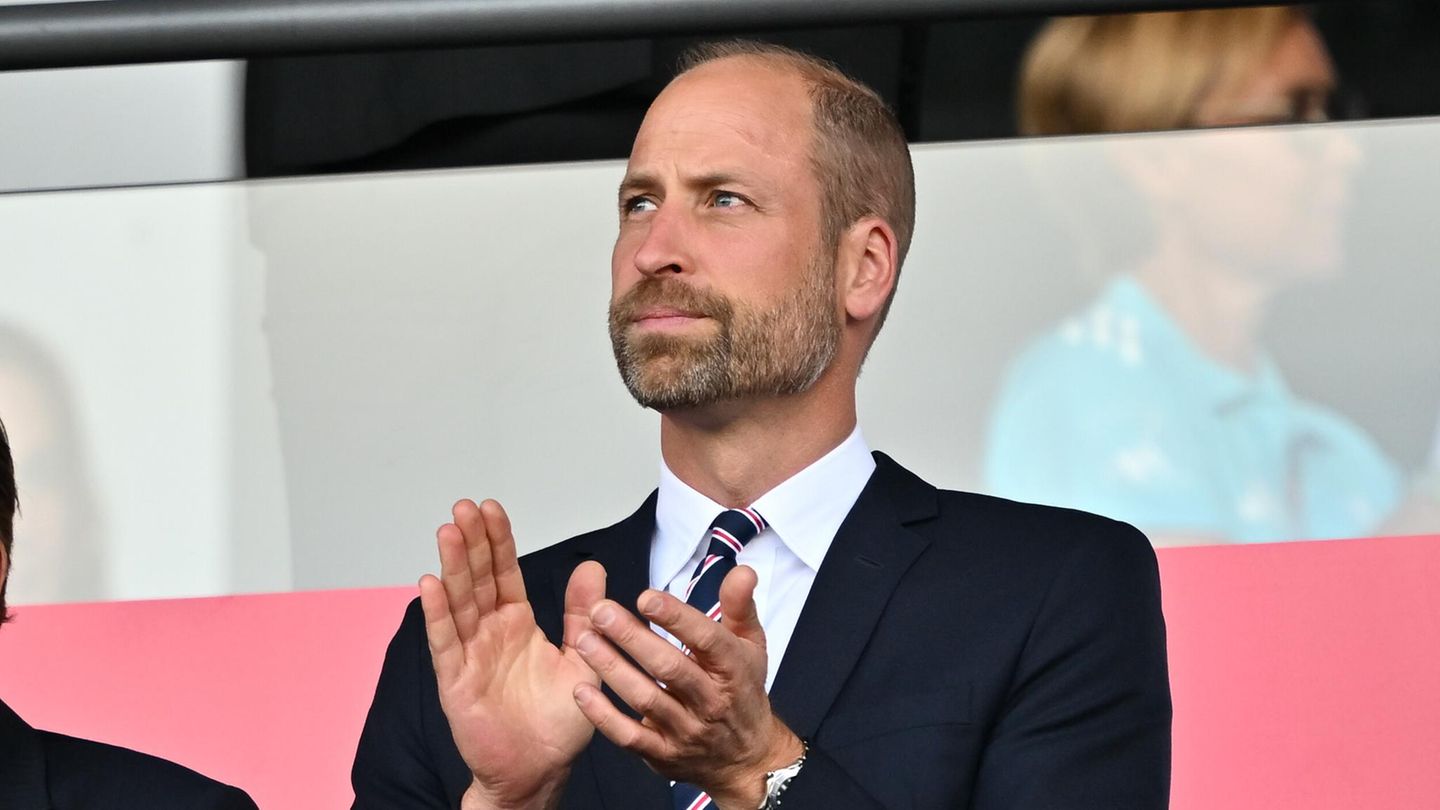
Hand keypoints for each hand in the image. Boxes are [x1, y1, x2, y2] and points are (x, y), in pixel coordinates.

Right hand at [420, 499, 604, 809]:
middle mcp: (490, 633)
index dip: (497, 541)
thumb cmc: (560, 722)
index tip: (490, 508)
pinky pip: (446, 642)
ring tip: (448, 531)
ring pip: (458, 603)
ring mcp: (470, 655)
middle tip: (464, 507)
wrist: (541, 770)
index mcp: (518, 624)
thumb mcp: (585, 659)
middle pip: (477, 579)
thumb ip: (583, 614)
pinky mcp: (457, 681)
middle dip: (471, 542)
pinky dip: (438, 614)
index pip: (505, 572)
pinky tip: (430, 584)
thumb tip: (592, 568)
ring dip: (452, 567)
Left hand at [570, 565, 803, 809]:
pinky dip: (604, 716)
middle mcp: (710, 701)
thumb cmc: (742, 691)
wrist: (745, 758)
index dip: (675, 617)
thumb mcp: (751, 645)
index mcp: (732, 668)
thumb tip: (742, 570)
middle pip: (669, 668)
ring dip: (612, 669)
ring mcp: (686, 730)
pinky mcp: (663, 754)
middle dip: (632, 638)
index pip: (706, 639)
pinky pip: (630, 736)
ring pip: (646, 698)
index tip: (645, 597)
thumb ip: (739, 605)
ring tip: (584, 640)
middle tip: (600, 611)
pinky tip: (581, 690)